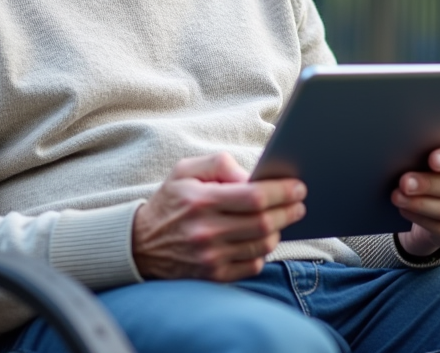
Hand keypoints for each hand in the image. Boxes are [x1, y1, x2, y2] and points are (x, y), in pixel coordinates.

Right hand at [132, 152, 306, 280]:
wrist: (140, 245)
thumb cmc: (171, 201)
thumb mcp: (186, 170)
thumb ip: (220, 164)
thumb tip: (253, 175)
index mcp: (201, 200)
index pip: (255, 196)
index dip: (282, 192)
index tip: (298, 187)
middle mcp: (206, 231)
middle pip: (264, 222)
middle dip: (289, 211)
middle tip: (299, 204)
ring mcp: (210, 257)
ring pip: (262, 245)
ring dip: (278, 231)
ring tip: (280, 219)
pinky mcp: (213, 276)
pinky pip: (253, 265)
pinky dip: (262, 251)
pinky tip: (259, 239)